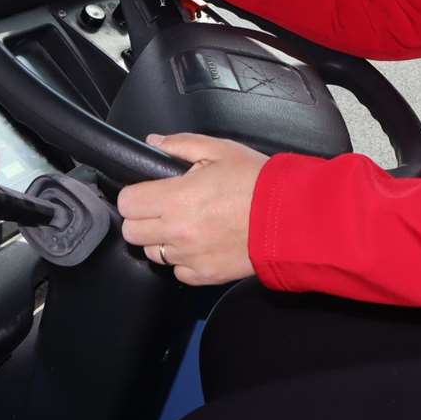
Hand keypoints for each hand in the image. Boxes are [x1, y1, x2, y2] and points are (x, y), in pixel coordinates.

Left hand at [118, 133, 266, 285]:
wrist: (292, 217)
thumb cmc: (259, 183)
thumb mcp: (220, 150)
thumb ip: (181, 145)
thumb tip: (154, 144)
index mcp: (176, 198)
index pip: (127, 203)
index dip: (135, 194)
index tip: (147, 191)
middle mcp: (177, 231)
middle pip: (132, 231)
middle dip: (143, 217)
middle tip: (164, 207)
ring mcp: (190, 257)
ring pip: (152, 253)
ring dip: (161, 239)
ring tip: (186, 225)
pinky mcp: (204, 275)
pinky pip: (177, 271)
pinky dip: (184, 260)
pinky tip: (201, 243)